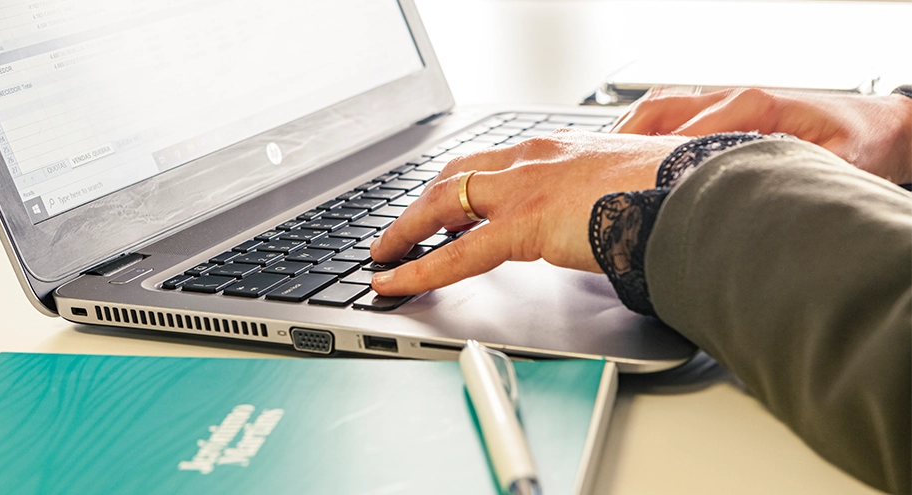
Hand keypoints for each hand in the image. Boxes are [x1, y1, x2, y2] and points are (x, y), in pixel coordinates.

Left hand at [369, 130, 687, 295]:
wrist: (697, 193)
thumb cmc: (673, 190)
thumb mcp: (624, 184)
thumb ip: (594, 199)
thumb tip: (591, 221)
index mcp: (557, 146)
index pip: (491, 162)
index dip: (459, 184)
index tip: (441, 204)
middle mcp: (533, 156)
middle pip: (455, 175)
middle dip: (420, 203)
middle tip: (398, 229)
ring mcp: (525, 186)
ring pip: (443, 204)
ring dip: (406, 230)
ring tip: (384, 254)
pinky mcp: (525, 222)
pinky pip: (457, 252)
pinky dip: (419, 268)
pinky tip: (397, 281)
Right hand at [612, 88, 911, 183]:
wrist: (882, 127)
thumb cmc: (859, 143)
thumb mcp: (828, 163)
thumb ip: (786, 177)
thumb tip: (747, 200)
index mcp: (753, 107)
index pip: (689, 131)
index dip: (655, 158)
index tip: (629, 182)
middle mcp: (731, 100)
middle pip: (659, 113)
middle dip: (623, 142)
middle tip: (594, 172)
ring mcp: (722, 103)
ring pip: (656, 111)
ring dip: (624, 135)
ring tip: (594, 162)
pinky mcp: (720, 112)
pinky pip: (666, 116)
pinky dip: (638, 132)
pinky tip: (619, 152)